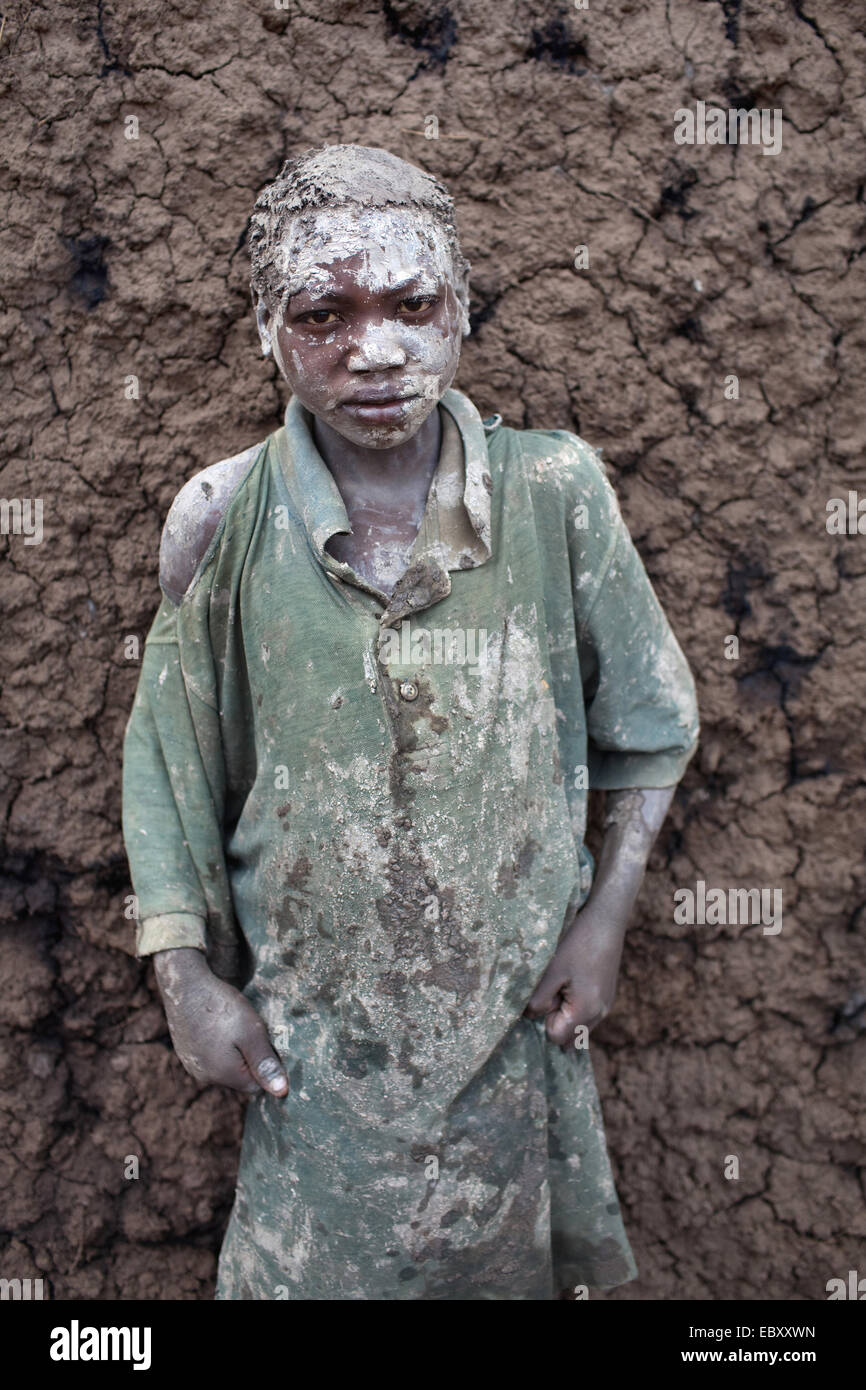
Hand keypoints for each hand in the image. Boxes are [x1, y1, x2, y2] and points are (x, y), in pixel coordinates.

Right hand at [152, 948, 288, 1096]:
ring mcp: (192, 1064)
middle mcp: (205, 1076)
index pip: (256, 1086)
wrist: (185, 985)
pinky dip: (218, 1045)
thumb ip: (265, 1064)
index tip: (266, 1041)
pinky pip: (210, 1056)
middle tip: (250, 1031)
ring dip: (234, 1051)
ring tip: (233, 1025)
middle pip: (239, 1077)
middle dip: (249, 1058)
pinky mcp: (185, 1051)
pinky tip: (219, 1025)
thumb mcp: (251, 1034)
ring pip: (224, 1066)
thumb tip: (281, 1092)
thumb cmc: (221, 1009)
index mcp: (223, 1076)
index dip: (265, 1066)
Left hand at [524, 903, 625, 1048]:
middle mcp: (600, 1014)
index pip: (556, 1037)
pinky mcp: (607, 996)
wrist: (605, 921)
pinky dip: (576, 1007)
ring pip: (579, 1028)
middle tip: (554, 992)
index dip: (545, 1019)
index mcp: (586, 1011)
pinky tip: (573, 983)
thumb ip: (537, 1001)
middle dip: (556, 1021)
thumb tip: (531, 1018)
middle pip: (569, 1038)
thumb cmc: (575, 944)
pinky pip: (588, 1016)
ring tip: (563, 986)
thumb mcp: (550, 972)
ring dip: (566, 1015)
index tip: (547, 993)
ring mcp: (606, 1005)